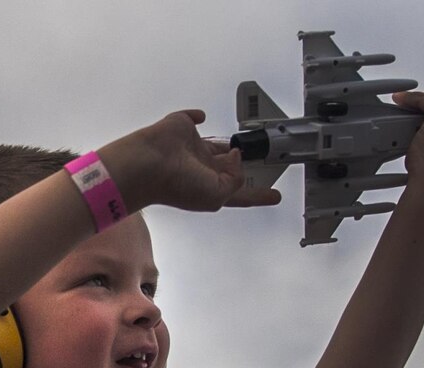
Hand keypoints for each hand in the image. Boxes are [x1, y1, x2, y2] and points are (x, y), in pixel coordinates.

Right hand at [101, 110, 283, 213]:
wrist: (148, 163)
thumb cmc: (176, 185)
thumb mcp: (217, 194)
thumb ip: (235, 179)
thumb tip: (237, 157)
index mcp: (210, 187)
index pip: (240, 192)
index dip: (259, 194)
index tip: (275, 196)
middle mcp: (202, 168)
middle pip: (230, 167)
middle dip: (244, 166)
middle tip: (265, 160)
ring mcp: (191, 148)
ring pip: (216, 144)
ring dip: (229, 143)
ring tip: (244, 140)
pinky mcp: (181, 127)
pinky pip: (192, 119)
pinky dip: (197, 116)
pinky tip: (201, 116)